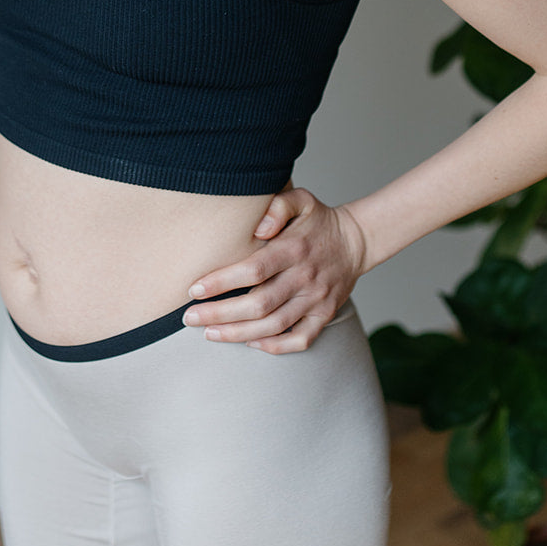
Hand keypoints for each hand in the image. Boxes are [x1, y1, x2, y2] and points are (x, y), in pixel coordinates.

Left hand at [182, 187, 368, 352]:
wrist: (356, 241)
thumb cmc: (317, 220)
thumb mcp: (300, 199)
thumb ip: (278, 206)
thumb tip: (258, 228)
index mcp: (294, 248)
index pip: (254, 270)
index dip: (222, 282)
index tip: (194, 290)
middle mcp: (305, 277)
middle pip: (259, 304)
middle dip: (220, 314)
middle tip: (190, 318)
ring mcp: (316, 299)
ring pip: (274, 326)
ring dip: (238, 334)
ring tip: (209, 334)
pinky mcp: (325, 315)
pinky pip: (301, 339)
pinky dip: (275, 346)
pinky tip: (250, 342)